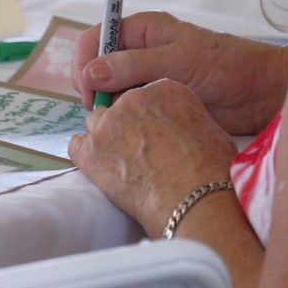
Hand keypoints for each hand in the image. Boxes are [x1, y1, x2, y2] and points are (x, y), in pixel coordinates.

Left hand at [68, 78, 237, 235]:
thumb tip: (182, 130)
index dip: (147, 117)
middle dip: (126, 127)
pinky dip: (85, 156)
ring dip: (105, 139)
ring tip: (121, 162)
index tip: (153, 134)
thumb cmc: (211, 170)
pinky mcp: (90, 149)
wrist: (194, 198)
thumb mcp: (210, 129)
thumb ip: (186, 119)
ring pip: (96, 123)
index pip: (143, 96)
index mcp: (164, 89)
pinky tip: (101, 169)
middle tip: (138, 152)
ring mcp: (108, 123)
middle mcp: (132, 99)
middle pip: (119, 107)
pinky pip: (76, 145)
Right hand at [72, 11, 287, 134]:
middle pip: (96, 67)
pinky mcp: (154, 101)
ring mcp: (146, 78)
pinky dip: (123, 117)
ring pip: (109, 90)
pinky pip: (127, 108)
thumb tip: (91, 73)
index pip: (95, 39)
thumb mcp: (178, 61)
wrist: (262, 93)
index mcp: (142, 30)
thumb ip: (134, 66)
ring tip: (119, 120)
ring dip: (108, 105)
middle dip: (92, 88)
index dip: (83, 62)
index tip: (86, 90)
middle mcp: (139, 52)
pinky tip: (132, 127)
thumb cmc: (228, 67)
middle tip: (100, 111)